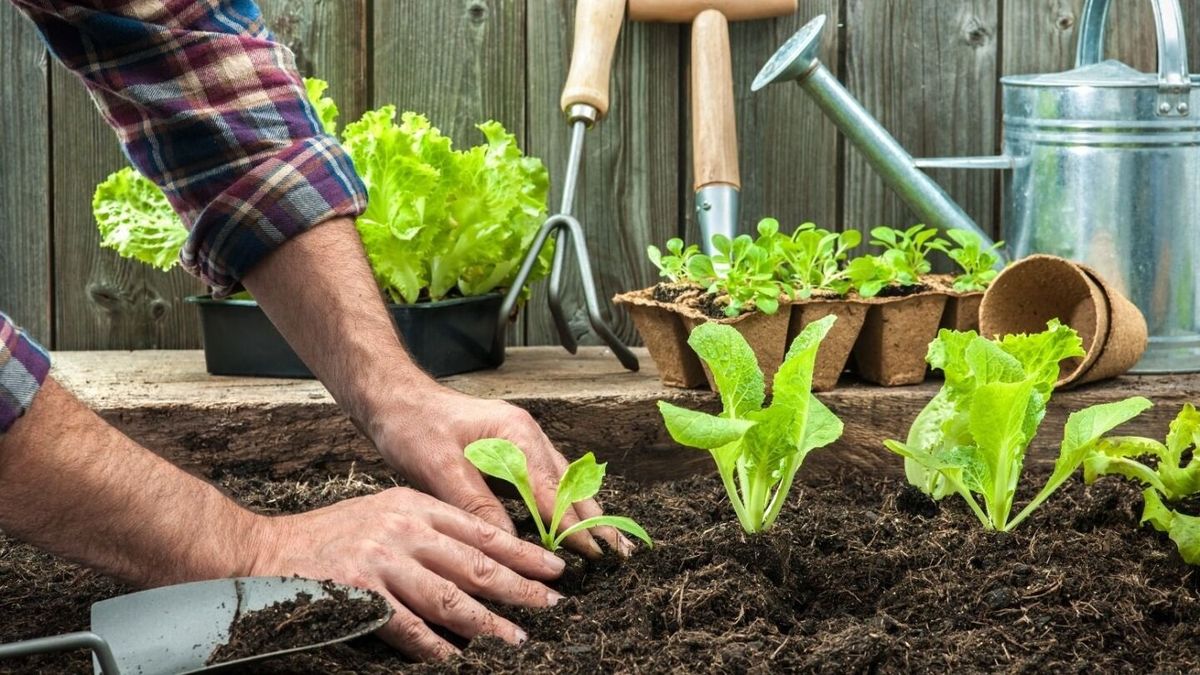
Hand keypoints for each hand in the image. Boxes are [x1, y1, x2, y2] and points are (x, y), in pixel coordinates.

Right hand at [248, 486, 565, 659]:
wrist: (267, 550)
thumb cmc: (332, 536)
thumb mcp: (386, 513)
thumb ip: (429, 530)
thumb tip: (481, 561)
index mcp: (415, 506)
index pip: (482, 530)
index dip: (522, 552)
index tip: (554, 568)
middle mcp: (403, 529)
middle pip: (475, 563)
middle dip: (520, 586)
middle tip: (551, 605)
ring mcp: (382, 561)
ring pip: (449, 597)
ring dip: (487, 622)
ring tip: (516, 639)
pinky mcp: (359, 594)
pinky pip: (407, 627)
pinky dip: (435, 645)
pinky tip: (456, 658)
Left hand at [370, 387, 632, 558]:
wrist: (395, 398)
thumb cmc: (413, 427)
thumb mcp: (439, 468)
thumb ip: (476, 504)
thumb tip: (509, 543)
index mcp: (516, 434)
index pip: (552, 490)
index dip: (573, 525)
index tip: (593, 553)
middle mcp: (527, 434)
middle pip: (570, 483)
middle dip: (595, 519)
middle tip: (620, 553)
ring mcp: (522, 440)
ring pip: (564, 481)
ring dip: (585, 511)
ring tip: (608, 542)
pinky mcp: (512, 448)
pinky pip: (547, 478)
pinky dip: (564, 502)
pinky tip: (573, 521)